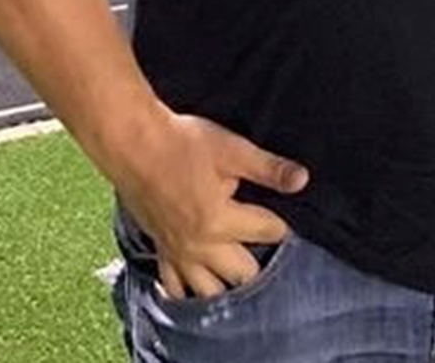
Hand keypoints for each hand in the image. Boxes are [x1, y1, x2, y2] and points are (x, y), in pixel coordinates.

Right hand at [110, 110, 308, 300]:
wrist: (132, 145)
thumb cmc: (182, 144)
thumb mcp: (233, 150)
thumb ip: (269, 169)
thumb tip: (301, 180)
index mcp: (220, 222)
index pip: (270, 232)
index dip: (281, 221)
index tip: (282, 211)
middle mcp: (198, 247)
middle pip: (243, 273)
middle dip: (259, 259)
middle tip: (262, 240)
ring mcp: (177, 253)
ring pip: (208, 290)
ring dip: (226, 283)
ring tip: (238, 268)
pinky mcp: (159, 250)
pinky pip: (173, 285)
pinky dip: (187, 290)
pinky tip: (196, 286)